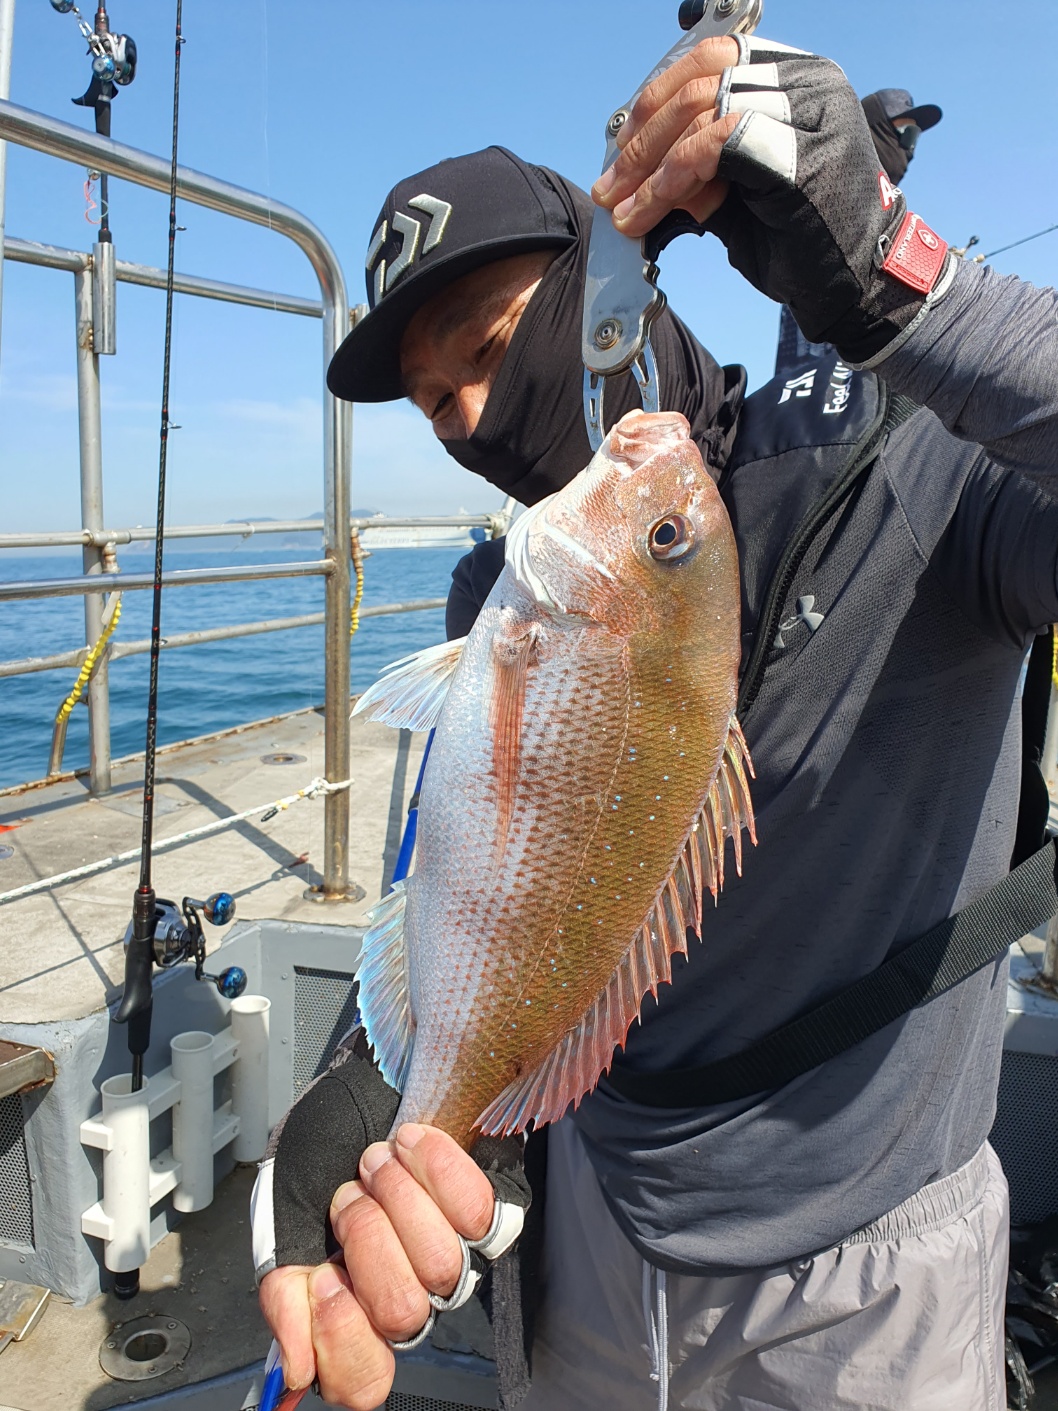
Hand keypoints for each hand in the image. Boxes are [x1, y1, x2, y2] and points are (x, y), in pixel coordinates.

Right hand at [260, 1123, 494, 1409]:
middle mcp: (409, 1292)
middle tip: (347, 1196)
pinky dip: (435, 1169)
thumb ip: (282, 1286)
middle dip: (364, 1239)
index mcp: (351, 1307)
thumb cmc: (325, 1144)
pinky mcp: (489, 1212)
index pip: (362, 1380)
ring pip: (440, 1265)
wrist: (361, 1080)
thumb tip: (295, 1368)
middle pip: (403, 1314)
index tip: (321, 1272)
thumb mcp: (282, 1209)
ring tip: (376, 1163)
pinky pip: (477, 1214)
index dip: (342, 1335)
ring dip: (397, 1197)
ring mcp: (453, 1255)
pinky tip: (408, 1144)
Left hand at [593, 34, 952, 365]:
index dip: (658, 95)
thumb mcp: (737, 192)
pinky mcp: (800, 154)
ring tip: (622, 206)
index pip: (714, 57)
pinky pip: (716, 145)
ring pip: (705, 108)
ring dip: (650, 162)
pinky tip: (651, 210)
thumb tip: (634, 164)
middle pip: (704, 77)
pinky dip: (672, 178)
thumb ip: (697, 166)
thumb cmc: (801, 242)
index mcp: (797, 79)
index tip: (623, 141)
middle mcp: (809, 82)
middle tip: (610, 184)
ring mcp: (810, 113)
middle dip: (643, 136)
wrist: (856, 288)